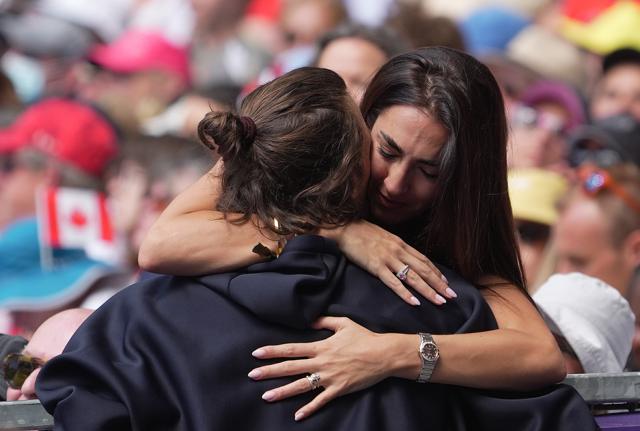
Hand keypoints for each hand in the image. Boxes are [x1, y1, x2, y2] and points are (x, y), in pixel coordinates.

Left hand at [248, 317, 400, 420]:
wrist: (384, 354)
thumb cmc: (364, 337)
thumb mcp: (344, 323)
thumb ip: (324, 321)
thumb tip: (310, 320)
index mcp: (321, 346)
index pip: (292, 349)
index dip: (273, 351)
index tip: (257, 353)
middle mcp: (322, 363)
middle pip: (291, 367)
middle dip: (270, 371)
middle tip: (252, 375)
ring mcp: (330, 377)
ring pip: (301, 385)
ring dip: (282, 391)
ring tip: (266, 396)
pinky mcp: (339, 389)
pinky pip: (321, 401)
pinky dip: (309, 409)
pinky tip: (297, 415)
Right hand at [324, 221, 454, 305]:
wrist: (344, 228)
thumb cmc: (361, 233)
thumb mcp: (383, 238)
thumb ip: (395, 248)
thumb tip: (404, 258)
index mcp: (401, 244)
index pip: (424, 260)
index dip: (437, 272)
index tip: (447, 283)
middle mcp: (398, 251)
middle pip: (424, 270)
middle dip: (439, 284)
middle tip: (452, 296)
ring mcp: (388, 259)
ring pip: (413, 277)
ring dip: (428, 291)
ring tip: (440, 301)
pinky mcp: (376, 266)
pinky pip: (394, 283)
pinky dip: (405, 294)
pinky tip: (415, 303)